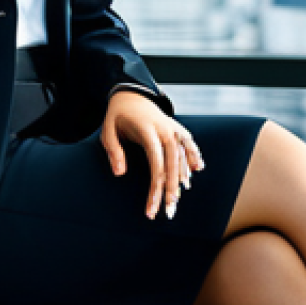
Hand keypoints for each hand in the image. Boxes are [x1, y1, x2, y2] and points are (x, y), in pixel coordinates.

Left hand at [101, 90, 205, 219]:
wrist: (130, 94)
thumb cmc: (117, 116)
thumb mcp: (107, 130)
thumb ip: (113, 150)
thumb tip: (119, 173)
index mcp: (146, 130)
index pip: (156, 162)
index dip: (155, 187)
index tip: (151, 208)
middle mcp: (163, 129)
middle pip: (172, 162)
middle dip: (171, 188)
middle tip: (169, 211)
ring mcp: (172, 127)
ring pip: (182, 155)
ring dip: (182, 178)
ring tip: (177, 200)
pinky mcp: (176, 127)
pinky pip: (188, 142)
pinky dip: (194, 155)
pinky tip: (198, 169)